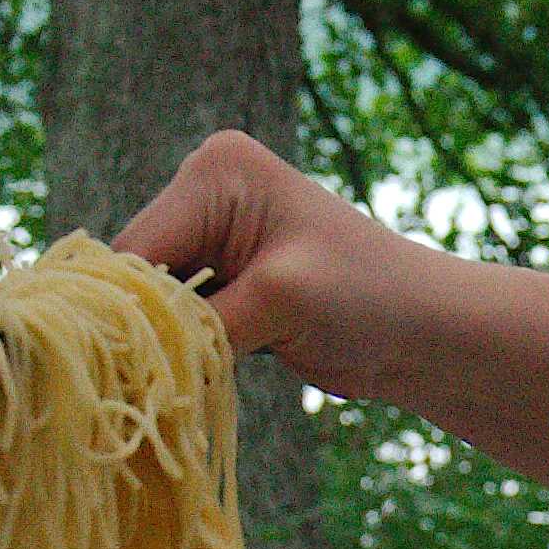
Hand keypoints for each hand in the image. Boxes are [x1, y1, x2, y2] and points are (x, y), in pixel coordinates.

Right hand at [108, 132, 426, 402]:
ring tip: (178, 378)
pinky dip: (184, 347)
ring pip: (152, 299)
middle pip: (136, 272)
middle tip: (150, 378)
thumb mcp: (278, 301)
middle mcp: (207, 192)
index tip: (122, 364)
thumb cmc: (370, 298)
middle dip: (146, 323)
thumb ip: (200, 324)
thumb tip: (134, 356)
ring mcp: (215, 235)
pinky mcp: (227, 278)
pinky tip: (193, 374)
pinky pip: (179, 316)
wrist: (427, 331)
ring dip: (164, 339)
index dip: (124, 306)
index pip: (136, 246)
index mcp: (217, 170)